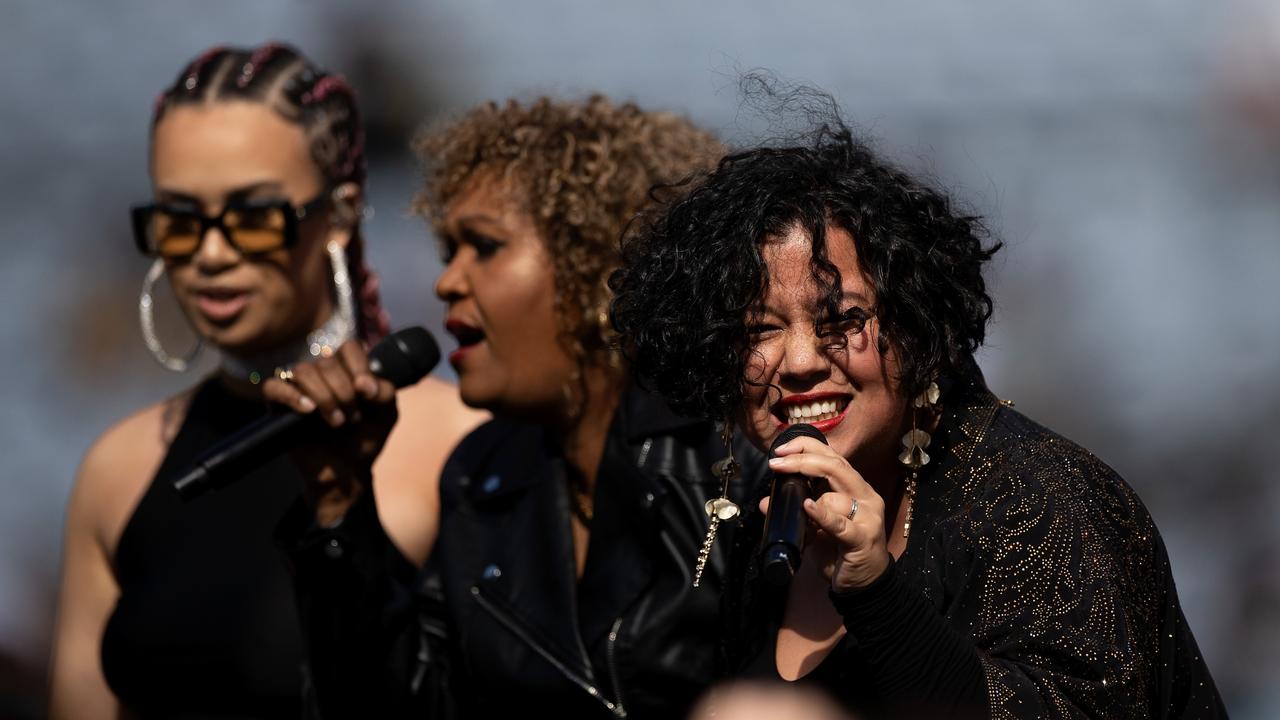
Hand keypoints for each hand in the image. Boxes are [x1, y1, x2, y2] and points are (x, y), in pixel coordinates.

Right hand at [261, 341, 397, 524]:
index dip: (360, 367)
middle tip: (353, 418)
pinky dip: (292, 396)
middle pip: (327, 362)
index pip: (349, 348)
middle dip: (345, 391)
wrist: (348, 471)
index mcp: (346, 369)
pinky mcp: (277, 406)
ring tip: (336, 422)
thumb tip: (363, 384)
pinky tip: (309, 411)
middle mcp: (320, 374)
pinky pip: (273, 387)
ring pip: (302, 371)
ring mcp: (297, 388)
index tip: (369, 395)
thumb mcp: (387, 413)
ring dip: (324, 396)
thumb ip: (385, 391)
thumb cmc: (365, 439)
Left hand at [764, 437, 890, 591]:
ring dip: (809, 500)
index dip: (807, 447)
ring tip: (798, 511)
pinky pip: (840, 523)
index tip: (780, 450)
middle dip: (802, 459)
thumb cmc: (841, 551)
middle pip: (835, 466)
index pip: (833, 456)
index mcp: (854, 487)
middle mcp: (864, 496)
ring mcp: (867, 516)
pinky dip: (823, 514)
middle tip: (776, 463)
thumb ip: (796, 511)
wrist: (863, 585)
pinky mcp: (864, 538)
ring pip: (834, 495)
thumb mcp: (815, 528)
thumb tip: (766, 502)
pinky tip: (809, 508)